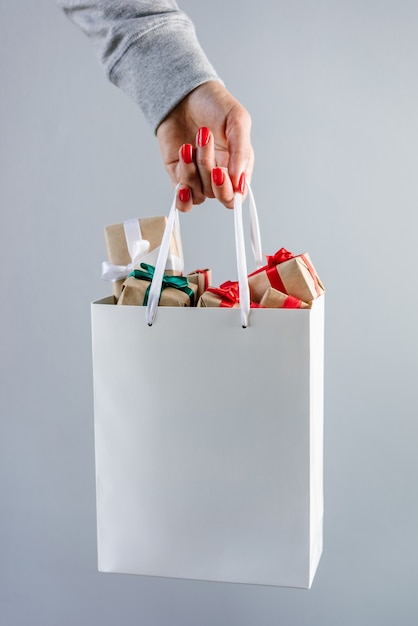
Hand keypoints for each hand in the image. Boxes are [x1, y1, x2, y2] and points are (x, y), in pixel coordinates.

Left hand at [156, 81, 253, 210]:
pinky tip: (181, 182)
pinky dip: (181, 193)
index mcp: (237, 166)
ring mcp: (198, 178)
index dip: (230, 192)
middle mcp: (219, 176)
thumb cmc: (214, 104)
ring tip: (189, 145)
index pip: (237, 195)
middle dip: (212, 179)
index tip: (221, 172)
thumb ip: (242, 150)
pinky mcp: (179, 176)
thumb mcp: (237, 120)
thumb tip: (238, 181)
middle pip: (218, 196)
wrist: (184, 94)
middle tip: (208, 153)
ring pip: (199, 194)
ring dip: (193, 171)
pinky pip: (182, 197)